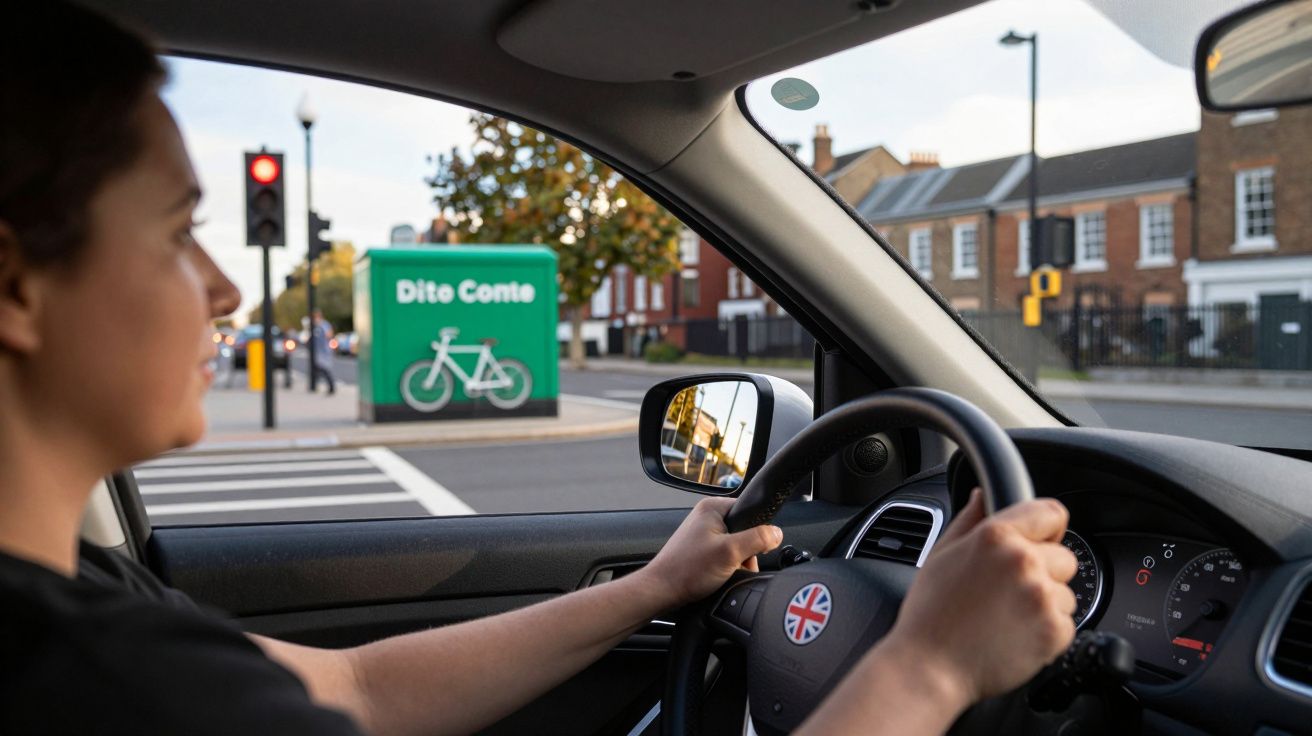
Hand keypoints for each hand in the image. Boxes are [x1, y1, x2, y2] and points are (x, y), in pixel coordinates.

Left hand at [638, 497, 782, 607]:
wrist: (661, 591)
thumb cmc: (687, 570)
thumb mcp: (730, 553)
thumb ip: (758, 539)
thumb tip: (777, 532)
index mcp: (713, 507)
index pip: (750, 512)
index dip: (758, 533)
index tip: (754, 550)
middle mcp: (707, 516)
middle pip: (745, 531)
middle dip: (747, 554)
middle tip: (737, 567)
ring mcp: (702, 533)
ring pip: (735, 546)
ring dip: (737, 563)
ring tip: (725, 574)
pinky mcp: (700, 549)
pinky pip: (724, 555)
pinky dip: (726, 567)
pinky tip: (719, 577)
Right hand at [882, 489, 1077, 709]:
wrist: (930, 668)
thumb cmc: (930, 615)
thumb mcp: (941, 555)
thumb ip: (970, 519)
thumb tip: (983, 495)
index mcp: (996, 536)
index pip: (1052, 512)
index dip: (1047, 529)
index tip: (1039, 541)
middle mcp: (1023, 560)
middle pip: (1065, 556)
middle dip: (1045, 571)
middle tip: (1010, 592)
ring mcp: (1041, 596)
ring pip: (1067, 593)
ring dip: (1046, 604)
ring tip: (1008, 617)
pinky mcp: (1055, 631)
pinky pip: (1066, 623)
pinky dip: (1047, 632)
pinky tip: (1015, 635)